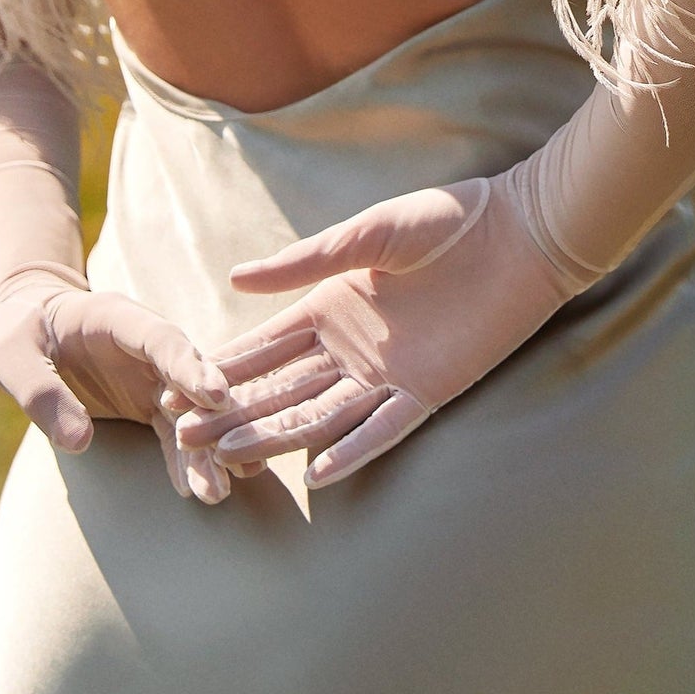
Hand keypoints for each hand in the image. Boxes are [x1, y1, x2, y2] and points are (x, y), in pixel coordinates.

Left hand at [0, 281, 241, 504]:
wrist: (31, 328)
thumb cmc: (19, 334)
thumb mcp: (12, 358)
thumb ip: (42, 394)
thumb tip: (80, 443)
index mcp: (118, 317)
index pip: (162, 338)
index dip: (189, 366)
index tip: (216, 396)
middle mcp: (148, 345)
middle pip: (189, 379)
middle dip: (211, 420)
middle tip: (233, 460)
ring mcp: (153, 374)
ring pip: (190, 411)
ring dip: (205, 448)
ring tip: (220, 490)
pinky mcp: (150, 402)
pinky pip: (173, 432)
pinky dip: (187, 458)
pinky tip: (202, 489)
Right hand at [174, 178, 570, 488]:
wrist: (519, 231)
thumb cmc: (446, 219)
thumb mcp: (368, 233)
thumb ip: (306, 261)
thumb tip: (235, 279)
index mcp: (331, 307)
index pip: (265, 348)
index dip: (223, 369)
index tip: (175, 389)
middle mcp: (351, 348)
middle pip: (282, 390)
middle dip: (233, 413)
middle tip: (182, 438)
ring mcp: (388, 373)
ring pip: (321, 415)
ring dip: (278, 437)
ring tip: (230, 460)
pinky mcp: (429, 390)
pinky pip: (384, 429)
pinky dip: (352, 451)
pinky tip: (317, 474)